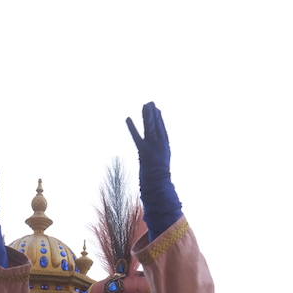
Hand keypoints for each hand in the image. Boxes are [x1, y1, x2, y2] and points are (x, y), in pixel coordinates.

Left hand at [124, 102, 181, 235]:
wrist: (160, 188)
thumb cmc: (160, 182)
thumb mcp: (160, 168)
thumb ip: (159, 160)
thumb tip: (156, 158)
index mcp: (165, 148)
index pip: (163, 131)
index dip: (160, 120)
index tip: (157, 110)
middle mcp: (161, 146)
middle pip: (157, 126)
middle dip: (153, 114)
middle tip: (149, 103)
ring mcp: (153, 148)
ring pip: (150, 128)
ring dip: (147, 116)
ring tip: (144, 105)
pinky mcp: (144, 151)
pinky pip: (137, 137)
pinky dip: (132, 128)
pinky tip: (127, 118)